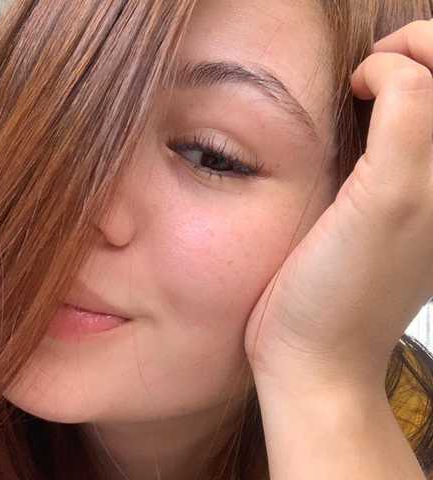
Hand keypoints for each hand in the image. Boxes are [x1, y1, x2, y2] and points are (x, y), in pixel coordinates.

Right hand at [244, 19, 432, 393]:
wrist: (313, 350)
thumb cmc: (345, 290)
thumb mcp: (389, 195)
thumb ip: (407, 116)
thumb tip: (390, 71)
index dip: (419, 50)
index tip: (366, 73)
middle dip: (411, 57)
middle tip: (364, 74)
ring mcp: (414, 194)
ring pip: (418, 110)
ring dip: (392, 82)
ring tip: (357, 90)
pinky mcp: (382, 206)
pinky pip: (390, 140)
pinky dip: (372, 115)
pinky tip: (347, 126)